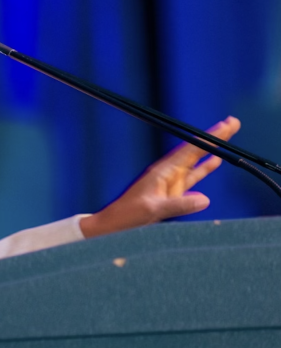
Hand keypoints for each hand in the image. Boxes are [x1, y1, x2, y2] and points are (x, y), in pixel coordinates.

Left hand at [79, 116, 240, 237]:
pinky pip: (192, 177)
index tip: (225, 125)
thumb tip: (205, 199)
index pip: (190, 150)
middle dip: (214, 137)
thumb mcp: (153, 209)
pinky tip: (215, 161)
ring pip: (195, 161)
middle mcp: (168, 172)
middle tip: (233, 122)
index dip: (209, 138)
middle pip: (195, 150)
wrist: (115, 224)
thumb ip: (178, 205)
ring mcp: (170, 182)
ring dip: (212, 149)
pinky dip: (204, 168)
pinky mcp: (172, 192)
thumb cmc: (128, 215)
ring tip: (227, 135)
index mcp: (162, 171)